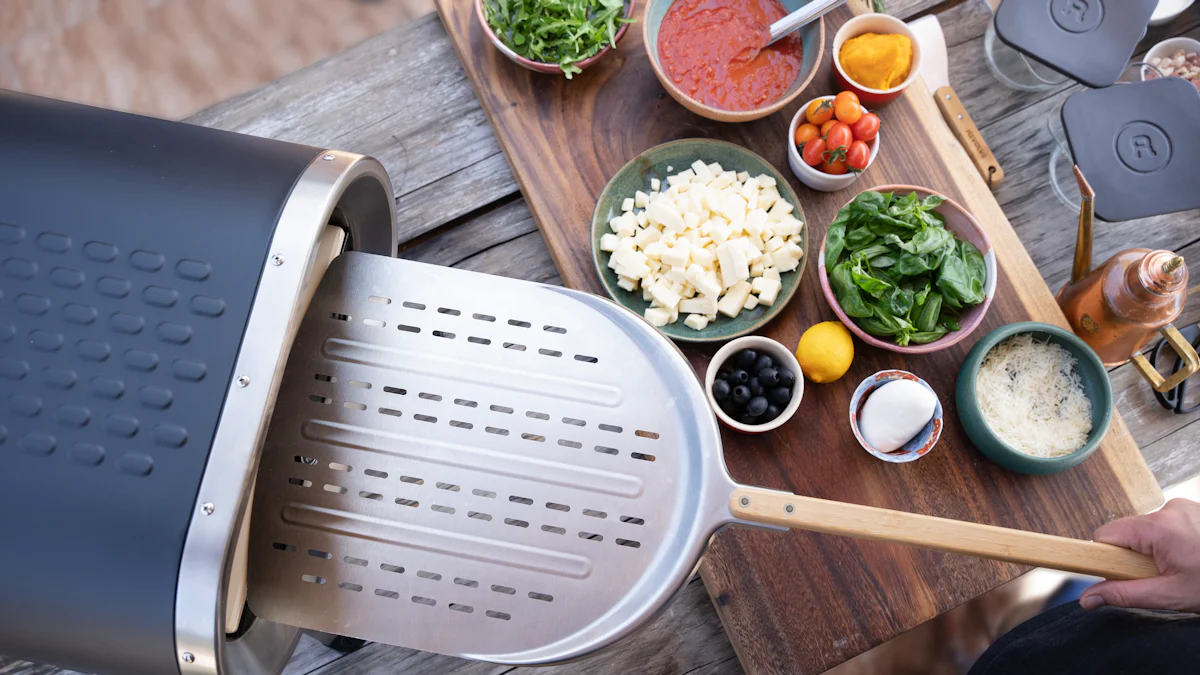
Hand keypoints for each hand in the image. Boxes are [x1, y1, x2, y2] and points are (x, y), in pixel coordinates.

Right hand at [1080, 498, 1199, 611]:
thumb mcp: (1171, 595)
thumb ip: (1125, 594)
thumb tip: (1089, 598)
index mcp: (1159, 528)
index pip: (1106, 534)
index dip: (1106, 557)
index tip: (1116, 574)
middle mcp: (1169, 509)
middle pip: (1128, 531)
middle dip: (1135, 556)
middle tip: (1161, 576)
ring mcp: (1184, 507)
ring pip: (1148, 529)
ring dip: (1155, 549)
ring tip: (1181, 567)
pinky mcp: (1193, 509)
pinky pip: (1167, 524)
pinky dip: (1171, 542)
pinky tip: (1190, 557)